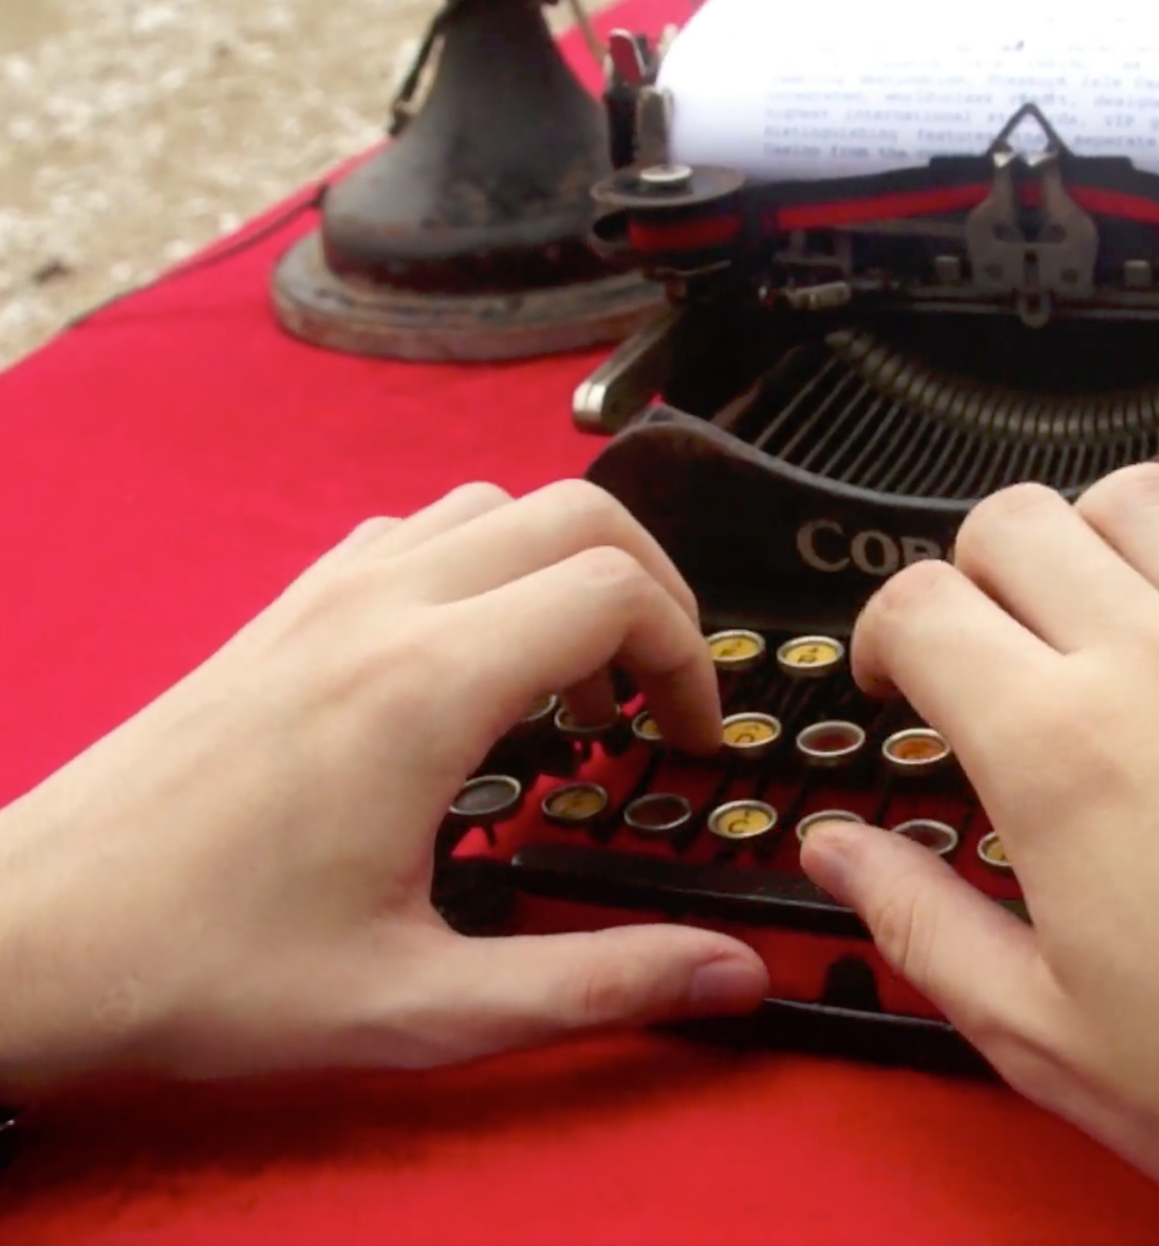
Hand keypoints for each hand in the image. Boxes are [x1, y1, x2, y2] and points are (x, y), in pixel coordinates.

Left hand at [0, 482, 766, 1098]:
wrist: (33, 936)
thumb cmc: (210, 971)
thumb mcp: (420, 1005)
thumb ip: (592, 985)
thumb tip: (732, 973)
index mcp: (425, 685)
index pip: (616, 591)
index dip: (690, 658)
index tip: (690, 743)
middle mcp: (381, 607)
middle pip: (575, 514)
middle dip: (654, 591)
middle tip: (659, 698)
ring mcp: (323, 594)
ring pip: (495, 506)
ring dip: (568, 570)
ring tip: (576, 683)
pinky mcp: (283, 609)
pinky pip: (418, 532)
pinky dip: (487, 565)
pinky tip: (473, 665)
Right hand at [801, 467, 1158, 1245]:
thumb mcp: (1042, 1031)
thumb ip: (918, 920)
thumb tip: (841, 856)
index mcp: (1061, 750)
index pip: (922, 603)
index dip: (879, 633)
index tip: (894, 681)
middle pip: (1020, 519)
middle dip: (968, 569)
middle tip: (975, 651)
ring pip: (1150, 499)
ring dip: (1091, 540)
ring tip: (1086, 622)